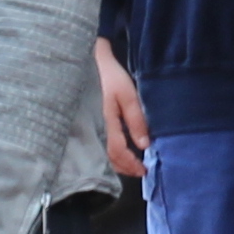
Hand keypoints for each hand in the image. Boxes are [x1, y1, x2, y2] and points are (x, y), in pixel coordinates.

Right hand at [94, 39, 152, 181]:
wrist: (89, 61)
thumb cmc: (110, 77)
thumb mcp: (128, 95)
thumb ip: (136, 120)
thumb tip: (144, 145)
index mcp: (106, 123)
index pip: (117, 152)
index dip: (131, 164)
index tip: (144, 169)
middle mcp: (95, 128)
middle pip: (108, 157)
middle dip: (124, 167)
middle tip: (140, 171)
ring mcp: (90, 126)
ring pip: (102, 153)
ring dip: (117, 162)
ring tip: (132, 164)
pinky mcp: (89, 123)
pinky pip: (99, 144)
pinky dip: (110, 153)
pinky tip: (119, 152)